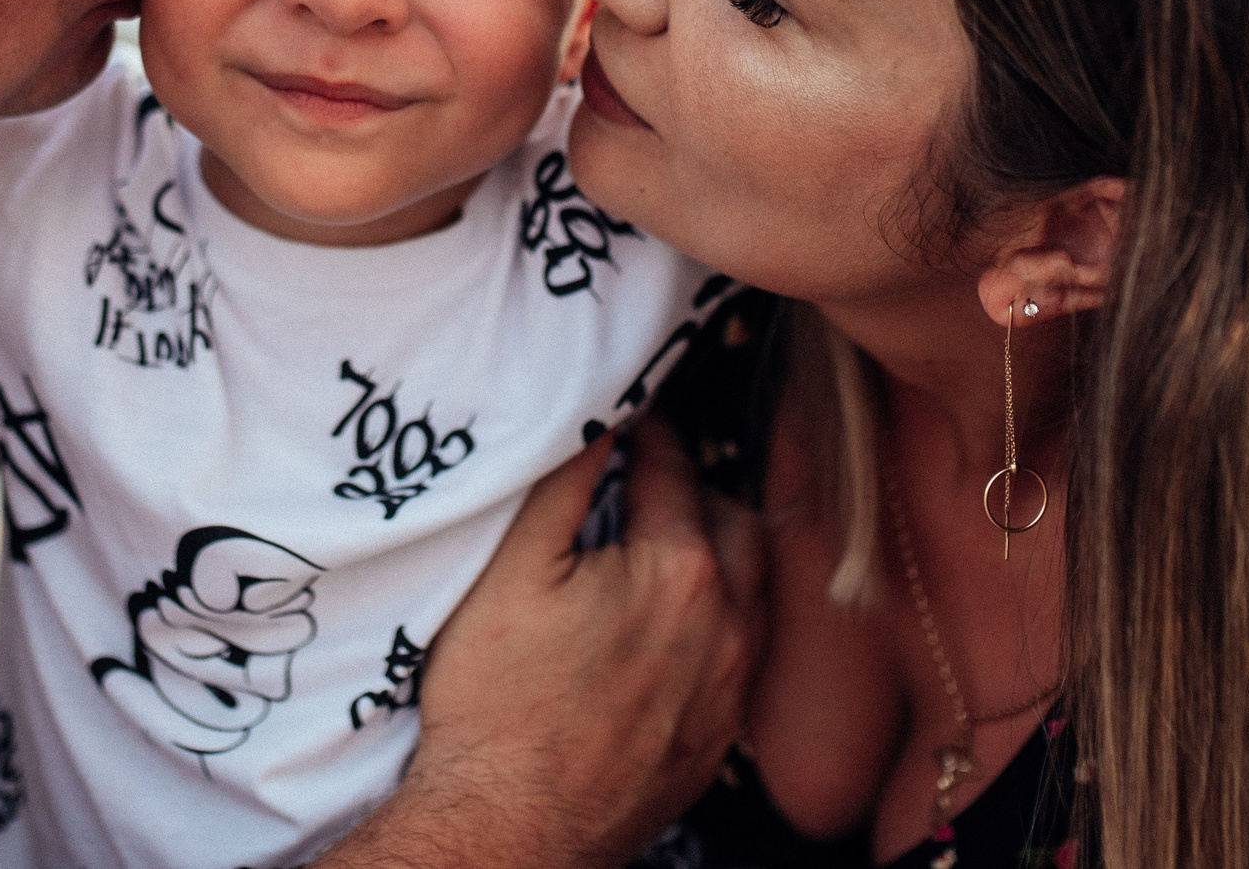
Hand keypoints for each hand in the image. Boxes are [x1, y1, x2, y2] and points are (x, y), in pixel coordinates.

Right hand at [319, 419, 762, 867]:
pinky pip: (741, 657)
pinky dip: (717, 622)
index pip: (675, 468)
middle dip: (695, 490)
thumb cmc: (498, 705)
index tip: (628, 420)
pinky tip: (671, 627)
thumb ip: (562, 484)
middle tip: (646, 480)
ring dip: (718, 556)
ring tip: (662, 546)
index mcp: (679, 571)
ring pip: (750, 592)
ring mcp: (728, 689)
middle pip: (734, 522)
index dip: (648, 433)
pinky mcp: (717, 738)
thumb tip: (597, 421)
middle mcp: (724, 626)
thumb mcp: (511, 571)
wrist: (509, 829)